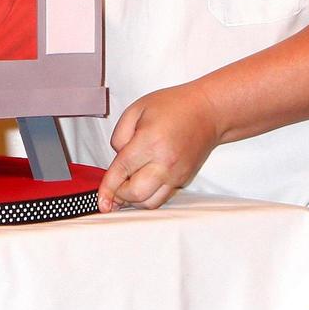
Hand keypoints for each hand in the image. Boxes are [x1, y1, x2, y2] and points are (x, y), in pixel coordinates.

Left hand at [97, 84, 219, 211]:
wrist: (208, 112)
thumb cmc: (173, 106)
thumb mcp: (136, 110)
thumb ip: (120, 135)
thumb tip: (118, 158)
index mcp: (150, 142)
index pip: (123, 170)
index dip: (108, 188)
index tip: (100, 201)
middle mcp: (165, 162)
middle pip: (136, 194)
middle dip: (119, 196)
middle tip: (111, 189)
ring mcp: (177, 174)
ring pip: (151, 202)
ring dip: (134, 201)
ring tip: (124, 190)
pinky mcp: (184, 179)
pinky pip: (163, 197)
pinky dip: (148, 197)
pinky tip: (140, 186)